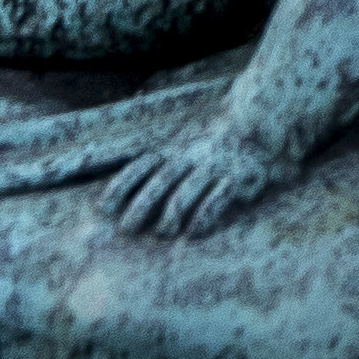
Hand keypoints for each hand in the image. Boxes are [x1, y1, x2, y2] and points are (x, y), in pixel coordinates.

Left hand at [107, 123, 294, 237]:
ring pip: (186, 192)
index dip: (121, 186)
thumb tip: (104, 180)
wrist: (254, 125)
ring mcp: (214, 166)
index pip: (141, 166)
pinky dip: (203, 217)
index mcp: (172, 150)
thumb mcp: (176, 146)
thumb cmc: (206, 147)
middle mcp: (191, 156)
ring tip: (162, 232)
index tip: (105, 209)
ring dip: (170, 216)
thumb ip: (150, 164)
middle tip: (128, 229)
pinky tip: (194, 233)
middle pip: (160, 181)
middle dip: (141, 206)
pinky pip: (217, 199)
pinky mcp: (237, 177)